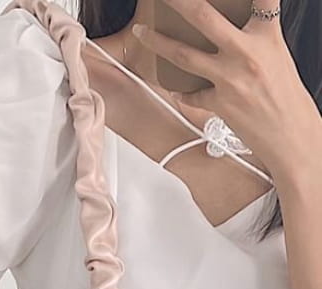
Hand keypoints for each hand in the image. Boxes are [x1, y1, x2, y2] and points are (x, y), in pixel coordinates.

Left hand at [132, 0, 319, 176]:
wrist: (289, 133)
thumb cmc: (284, 96)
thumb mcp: (275, 54)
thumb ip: (255, 35)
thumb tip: (235, 25)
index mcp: (265, 36)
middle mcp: (245, 53)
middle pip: (203, 18)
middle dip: (179, 3)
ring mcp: (229, 79)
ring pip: (183, 55)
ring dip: (157, 42)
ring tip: (142, 32)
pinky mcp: (218, 103)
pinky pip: (190, 94)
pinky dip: (183, 92)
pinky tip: (178, 89)